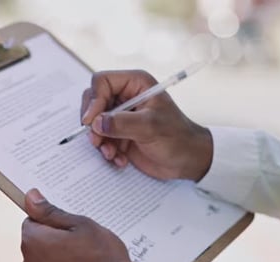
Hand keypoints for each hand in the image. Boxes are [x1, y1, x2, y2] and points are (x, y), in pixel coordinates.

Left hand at [20, 189, 141, 261]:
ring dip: (56, 257)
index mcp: (34, 241)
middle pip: (36, 242)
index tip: (69, 227)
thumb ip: (51, 212)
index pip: (32, 221)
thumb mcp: (81, 225)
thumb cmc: (101, 259)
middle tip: (79, 243)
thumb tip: (31, 197)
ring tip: (81, 260)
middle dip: (54, 239)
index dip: (52, 222)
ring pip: (42, 260)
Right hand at [81, 70, 212, 181]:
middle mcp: (126, 96)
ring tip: (112, 154)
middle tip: (97, 140)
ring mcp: (122, 116)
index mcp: (136, 84)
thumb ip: (122, 123)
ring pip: (95, 122)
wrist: (188, 160)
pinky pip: (102, 138)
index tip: (91, 121)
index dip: (94, 100)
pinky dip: (107, 150)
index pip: (102, 82)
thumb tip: (96, 123)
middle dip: (92, 123)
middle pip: (93, 101)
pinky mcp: (120, 133)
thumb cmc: (177, 138)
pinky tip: (120, 159)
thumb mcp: (150, 127)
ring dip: (100, 140)